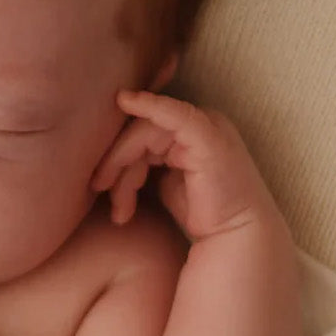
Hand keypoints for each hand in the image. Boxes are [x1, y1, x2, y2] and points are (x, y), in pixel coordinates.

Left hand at [90, 90, 277, 240]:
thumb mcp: (165, 183)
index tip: (99, 184)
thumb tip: (111, 160)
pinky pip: (173, 114)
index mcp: (188, 133)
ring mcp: (206, 125)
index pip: (142, 132)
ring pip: (145, 132)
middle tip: (99, 190)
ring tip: (119, 207)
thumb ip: (144, 164)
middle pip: (139, 131)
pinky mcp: (207, 134)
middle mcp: (198, 123)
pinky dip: (149, 105)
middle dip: (116, 164)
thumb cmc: (204, 213)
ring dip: (124, 168)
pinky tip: (125, 100)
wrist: (236, 235)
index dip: (117, 157)